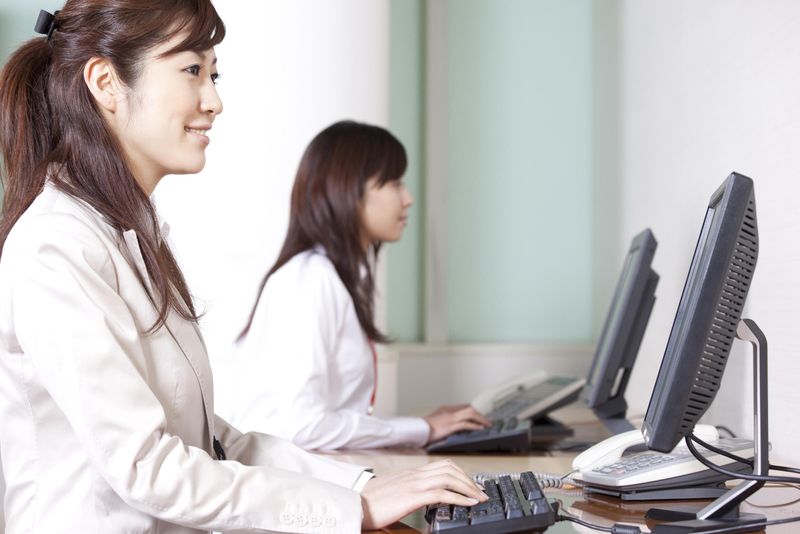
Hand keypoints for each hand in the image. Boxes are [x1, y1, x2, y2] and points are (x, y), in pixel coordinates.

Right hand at [361, 459, 488, 529]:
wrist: (354, 504)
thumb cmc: (369, 502)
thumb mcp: (392, 491)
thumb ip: (406, 489)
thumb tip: (418, 497)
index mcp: (411, 473)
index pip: (442, 465)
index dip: (460, 473)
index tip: (470, 484)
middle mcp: (415, 474)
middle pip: (450, 468)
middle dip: (469, 479)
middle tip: (480, 491)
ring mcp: (414, 483)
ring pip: (450, 477)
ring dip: (469, 487)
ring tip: (479, 497)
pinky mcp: (413, 495)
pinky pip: (442, 493)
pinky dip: (460, 497)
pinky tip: (469, 503)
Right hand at [424, 404, 491, 443]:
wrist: (417, 430)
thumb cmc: (424, 429)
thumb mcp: (435, 421)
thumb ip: (444, 421)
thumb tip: (452, 426)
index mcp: (445, 409)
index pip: (464, 407)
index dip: (474, 411)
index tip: (480, 415)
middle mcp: (449, 411)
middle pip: (469, 408)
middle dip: (479, 414)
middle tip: (487, 420)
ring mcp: (450, 417)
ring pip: (470, 414)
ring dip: (480, 419)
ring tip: (487, 424)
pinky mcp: (450, 425)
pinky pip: (466, 424)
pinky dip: (475, 426)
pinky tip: (480, 429)